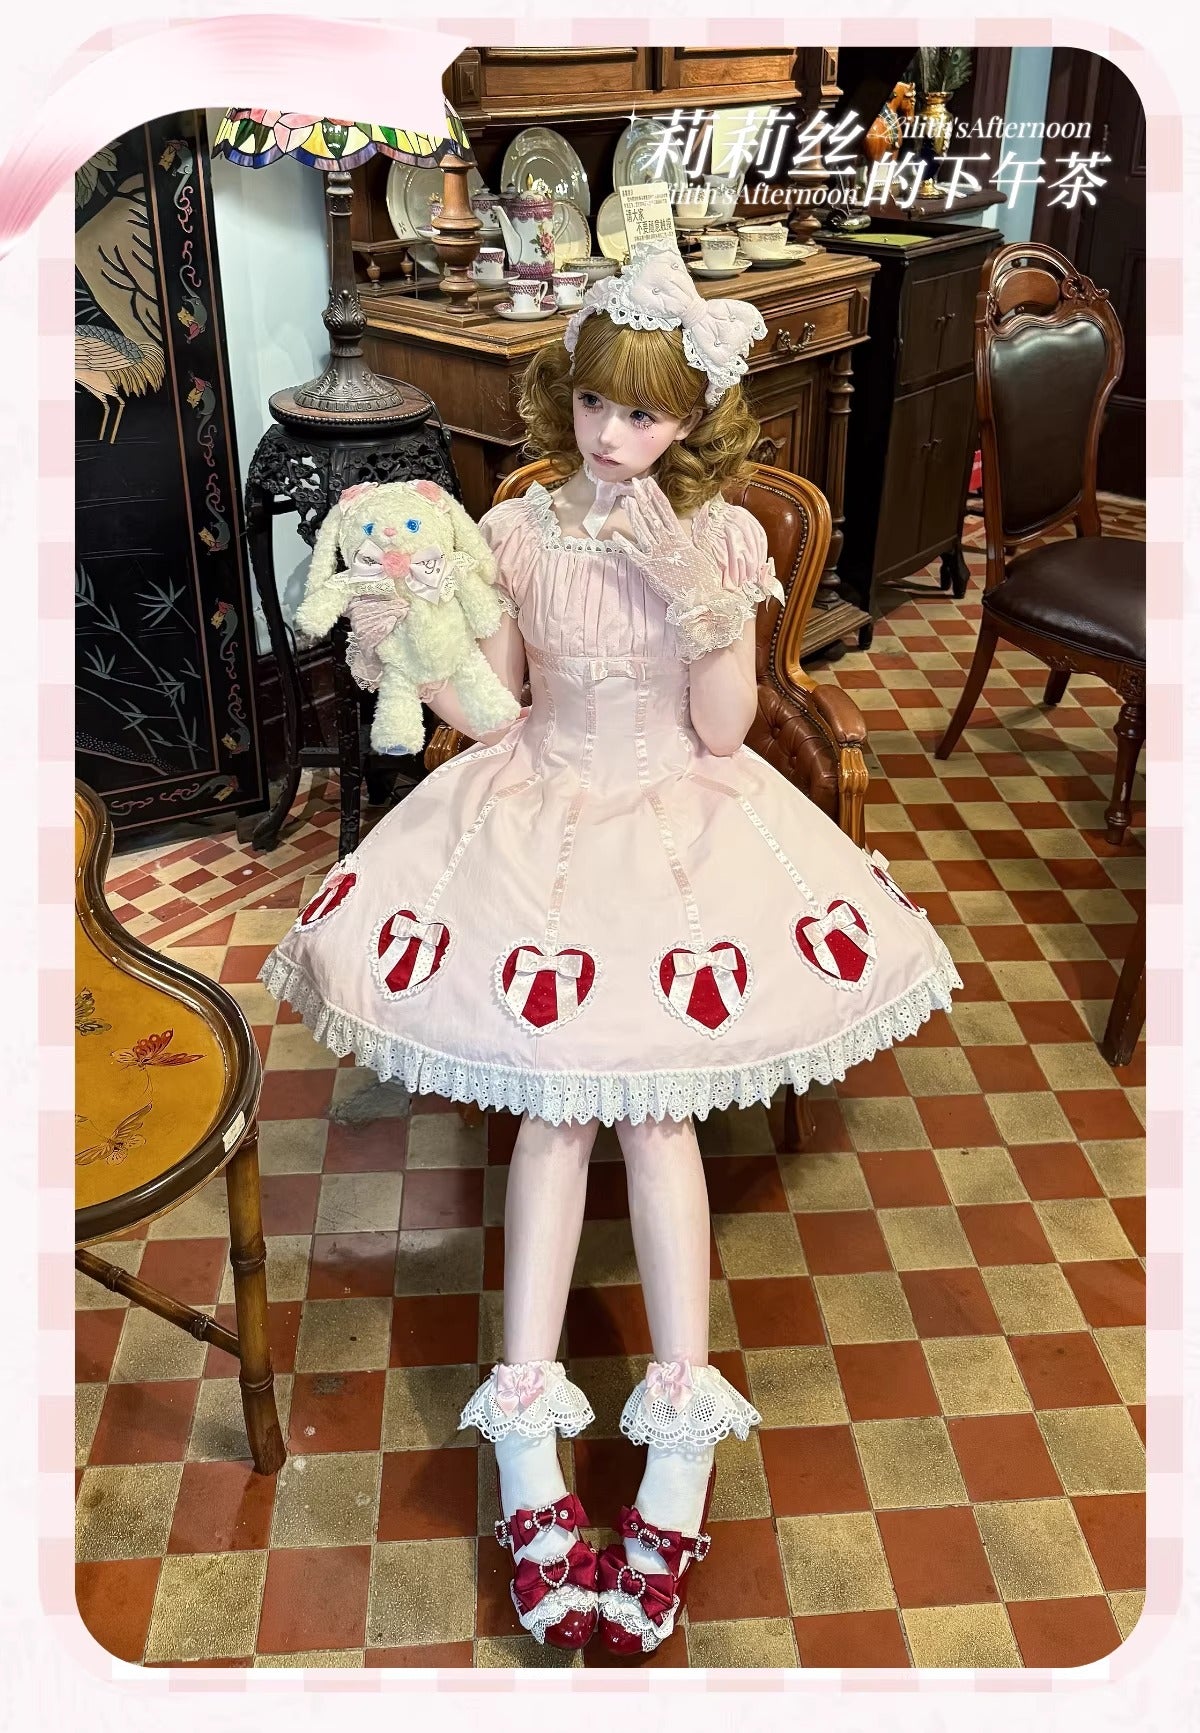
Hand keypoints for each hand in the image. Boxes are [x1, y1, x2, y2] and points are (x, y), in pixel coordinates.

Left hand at [609, 474, 721, 607]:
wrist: (701, 600)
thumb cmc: (705, 578)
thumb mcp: (704, 551)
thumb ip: (700, 531)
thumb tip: (705, 510)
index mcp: (680, 538)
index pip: (666, 511)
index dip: (656, 496)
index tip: (649, 483)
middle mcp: (667, 543)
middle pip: (652, 516)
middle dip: (643, 499)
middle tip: (634, 483)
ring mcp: (656, 555)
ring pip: (642, 531)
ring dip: (634, 515)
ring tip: (626, 500)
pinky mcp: (648, 569)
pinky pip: (633, 554)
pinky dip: (624, 544)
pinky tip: (615, 535)